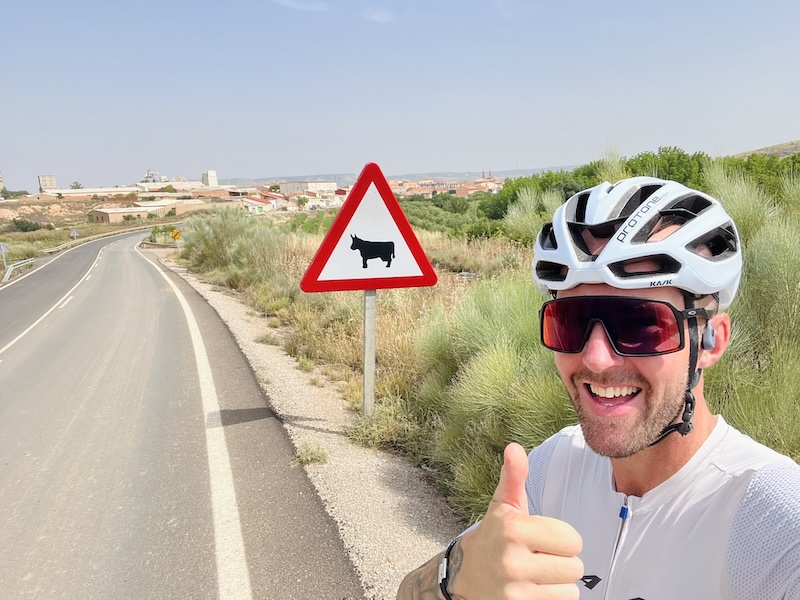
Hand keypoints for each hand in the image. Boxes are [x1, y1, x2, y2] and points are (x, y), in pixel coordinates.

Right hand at [449, 443, 583, 599]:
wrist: (466, 574)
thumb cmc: (494, 535)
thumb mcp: (503, 505)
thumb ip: (514, 477)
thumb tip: (514, 447)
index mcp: (513, 529)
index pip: (573, 540)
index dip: (563, 539)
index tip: (543, 538)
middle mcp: (512, 561)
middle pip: (575, 566)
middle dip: (563, 562)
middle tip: (540, 556)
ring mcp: (515, 590)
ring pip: (570, 590)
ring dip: (559, 583)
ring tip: (537, 574)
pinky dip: (552, 597)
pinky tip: (534, 589)